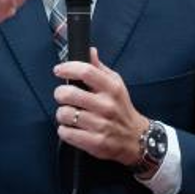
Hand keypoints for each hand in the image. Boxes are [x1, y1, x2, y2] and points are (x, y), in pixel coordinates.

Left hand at [53, 47, 147, 166]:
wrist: (135, 138)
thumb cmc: (121, 108)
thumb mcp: (116, 84)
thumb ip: (99, 68)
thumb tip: (90, 51)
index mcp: (112, 88)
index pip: (86, 71)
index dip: (68, 68)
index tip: (59, 70)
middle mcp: (107, 105)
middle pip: (69, 93)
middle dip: (60, 93)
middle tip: (63, 96)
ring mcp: (100, 125)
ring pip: (64, 114)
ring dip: (62, 113)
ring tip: (69, 114)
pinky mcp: (94, 142)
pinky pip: (66, 132)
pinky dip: (64, 130)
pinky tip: (72, 128)